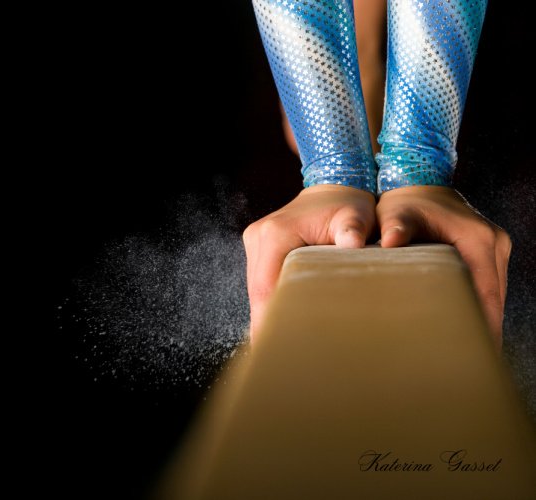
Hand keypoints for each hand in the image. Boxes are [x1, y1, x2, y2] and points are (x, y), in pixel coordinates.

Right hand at [243, 185, 375, 338]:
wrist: (335, 185)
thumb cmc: (349, 205)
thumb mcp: (355, 216)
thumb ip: (353, 230)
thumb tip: (353, 246)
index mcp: (275, 234)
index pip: (266, 287)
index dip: (268, 320)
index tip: (275, 347)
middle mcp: (258, 237)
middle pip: (257, 292)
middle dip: (266, 324)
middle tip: (278, 357)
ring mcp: (255, 241)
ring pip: (257, 289)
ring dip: (267, 314)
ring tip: (280, 346)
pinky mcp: (259, 247)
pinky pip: (261, 282)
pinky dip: (270, 302)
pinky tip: (280, 324)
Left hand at [376, 186, 510, 348]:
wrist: (415, 182)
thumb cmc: (402, 202)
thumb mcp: (397, 214)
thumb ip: (395, 228)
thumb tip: (389, 242)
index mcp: (478, 240)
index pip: (487, 293)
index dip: (482, 325)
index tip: (474, 354)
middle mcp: (494, 243)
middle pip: (495, 298)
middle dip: (484, 330)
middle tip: (466, 363)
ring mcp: (493, 248)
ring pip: (493, 295)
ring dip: (482, 320)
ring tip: (464, 353)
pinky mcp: (485, 253)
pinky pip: (486, 287)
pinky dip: (477, 307)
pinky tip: (462, 328)